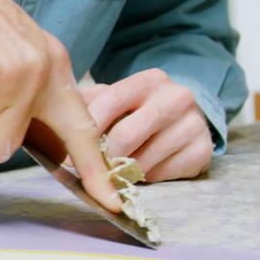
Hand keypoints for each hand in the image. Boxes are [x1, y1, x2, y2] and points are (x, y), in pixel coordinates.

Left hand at [80, 68, 213, 181]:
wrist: (185, 119)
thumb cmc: (139, 111)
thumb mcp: (116, 100)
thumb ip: (89, 106)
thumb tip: (57, 130)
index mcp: (149, 80)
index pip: (107, 104)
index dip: (84, 132)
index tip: (69, 153)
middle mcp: (176, 98)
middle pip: (125, 137)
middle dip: (103, 158)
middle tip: (91, 170)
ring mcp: (193, 124)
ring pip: (142, 161)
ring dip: (123, 172)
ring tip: (116, 171)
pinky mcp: (202, 151)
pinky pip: (161, 175)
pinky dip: (145, 179)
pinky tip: (142, 172)